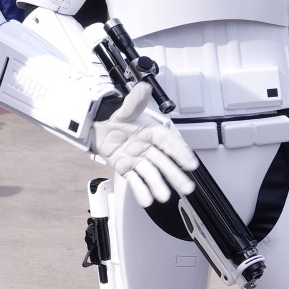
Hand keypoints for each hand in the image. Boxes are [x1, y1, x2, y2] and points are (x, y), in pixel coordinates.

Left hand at [90, 84, 198, 207]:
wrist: (97, 127)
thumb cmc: (116, 118)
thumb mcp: (125, 109)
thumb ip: (135, 101)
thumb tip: (144, 88)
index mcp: (152, 133)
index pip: (169, 143)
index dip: (180, 153)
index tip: (191, 163)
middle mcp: (148, 148)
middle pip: (164, 163)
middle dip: (175, 175)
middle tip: (187, 188)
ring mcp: (138, 160)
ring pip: (151, 174)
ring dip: (158, 185)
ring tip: (163, 197)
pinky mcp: (127, 169)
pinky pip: (135, 180)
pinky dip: (141, 190)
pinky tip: (147, 200)